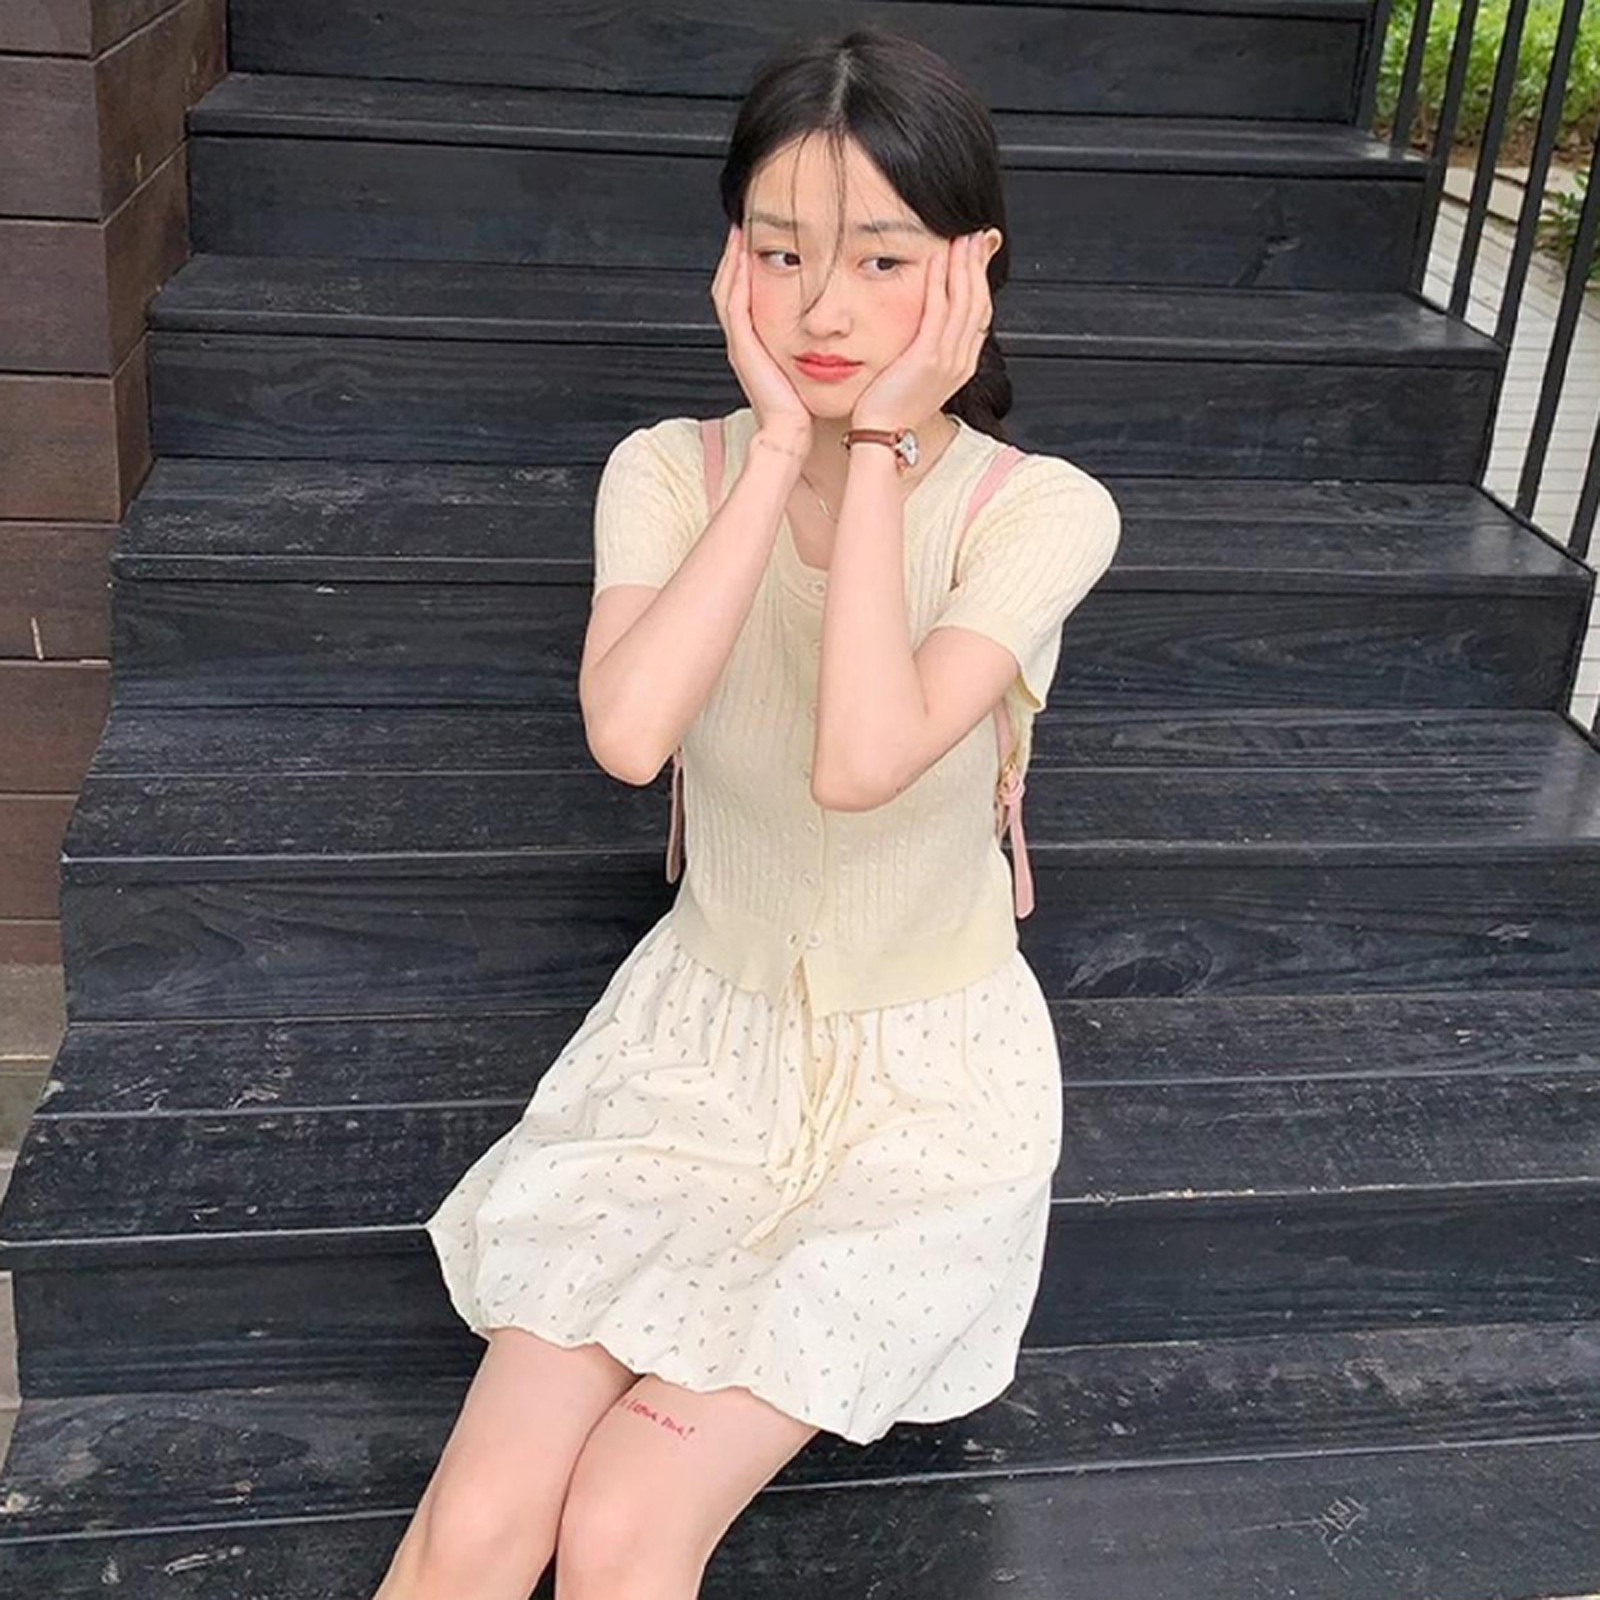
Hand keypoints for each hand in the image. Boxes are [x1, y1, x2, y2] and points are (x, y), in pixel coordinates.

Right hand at [710, 222, 812, 447]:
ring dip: (733, 257)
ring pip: (727, 288)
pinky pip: (733, 303)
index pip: (747, 293)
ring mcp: (740, 342)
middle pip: (731, 285)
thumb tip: (841, 321)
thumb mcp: (810, 365)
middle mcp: (745, 339)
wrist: (792, 433)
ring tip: (741, 229)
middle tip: (744, 221)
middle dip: (736, 253)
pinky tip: (743, 253)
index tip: (761, 235)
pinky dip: (736, 276)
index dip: (750, 264)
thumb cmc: (805, 405)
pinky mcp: (741, 346)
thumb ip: (816, 342)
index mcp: (758, 342)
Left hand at [851, 230, 995, 431]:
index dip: (980, 280)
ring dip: (963, 265)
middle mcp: (961, 361)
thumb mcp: (917, 376)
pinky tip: (936, 258)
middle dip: (978, 265)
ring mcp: (948, 360)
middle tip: (975, 234)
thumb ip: (927, 350)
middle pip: (979, 302)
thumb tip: (925, 328)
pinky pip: (939, 311)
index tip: (976, 254)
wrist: (882, 435)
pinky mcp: (928, 358)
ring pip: (964, 302)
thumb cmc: (890, 407)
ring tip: (961, 237)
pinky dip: (940, 281)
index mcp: (962, 365)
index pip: (980, 313)